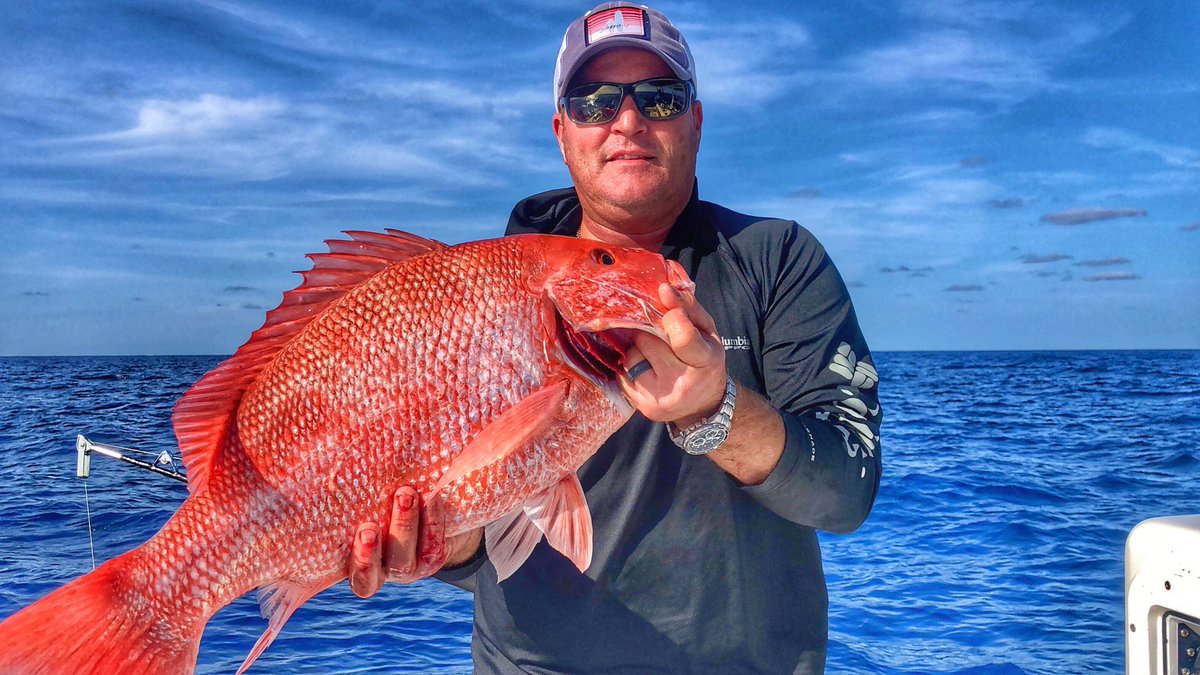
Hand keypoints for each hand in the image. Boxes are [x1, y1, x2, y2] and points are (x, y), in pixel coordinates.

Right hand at [348, 486, 482, 597]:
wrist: (440, 510)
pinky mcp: (432, 559)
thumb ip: (341, 483)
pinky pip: (432, 547)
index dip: (354, 558)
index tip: (360, 531)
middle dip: (369, 553)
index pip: (345, 570)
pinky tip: (432, 498)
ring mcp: (407, 567)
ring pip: (402, 560)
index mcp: (353, 559)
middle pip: (372, 573)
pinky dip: (432, 522)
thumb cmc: (382, 497)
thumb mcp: (362, 493)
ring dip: (402, 527)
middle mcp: (379, 569)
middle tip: (369, 527)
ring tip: (404, 494)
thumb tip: (288, 444)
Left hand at [620, 283, 726, 427]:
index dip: (671, 318)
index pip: (682, 336)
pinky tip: (647, 371)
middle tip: (663, 339)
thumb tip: (662, 289)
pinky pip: (623, 375)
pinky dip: (632, 368)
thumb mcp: (706, 331)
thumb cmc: (704, 361)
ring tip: (655, 358)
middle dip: (651, 333)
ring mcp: (660, 399)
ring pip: (631, 356)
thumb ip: (687, 306)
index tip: (672, 315)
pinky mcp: (643, 407)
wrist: (704, 405)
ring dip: (639, 351)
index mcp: (705, 361)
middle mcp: (682, 384)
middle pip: (648, 341)